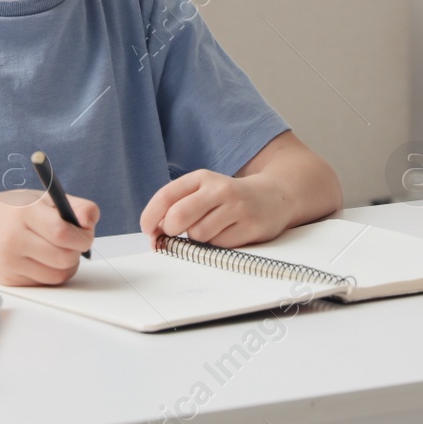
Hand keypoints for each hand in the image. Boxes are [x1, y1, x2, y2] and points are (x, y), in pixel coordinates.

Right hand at [0, 192, 98, 285]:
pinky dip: (50, 273)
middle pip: (64, 258)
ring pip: (57, 276)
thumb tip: (90, 222)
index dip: (82, 236)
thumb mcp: (42, 199)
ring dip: (66, 265)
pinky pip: (44, 283)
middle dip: (76, 252)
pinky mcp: (8, 280)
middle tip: (72, 242)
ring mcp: (9, 263)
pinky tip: (42, 259)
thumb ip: (74, 206)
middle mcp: (13, 239)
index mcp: (24, 213)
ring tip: (58, 250)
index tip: (85, 233)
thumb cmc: (13, 210)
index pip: (63, 233)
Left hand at [139, 170, 290, 248]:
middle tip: (175, 233)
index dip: (150, 216)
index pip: (166, 196)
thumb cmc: (230, 198)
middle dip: (170, 231)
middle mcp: (219, 189)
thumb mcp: (204, 192)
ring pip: (198, 235)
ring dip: (198, 239)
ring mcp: (237, 207)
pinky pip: (219, 246)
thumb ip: (178, 206)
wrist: (275, 196)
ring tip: (212, 228)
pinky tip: (228, 233)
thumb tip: (153, 233)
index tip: (147, 229)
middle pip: (178, 217)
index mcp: (202, 177)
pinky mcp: (250, 226)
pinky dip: (217, 245)